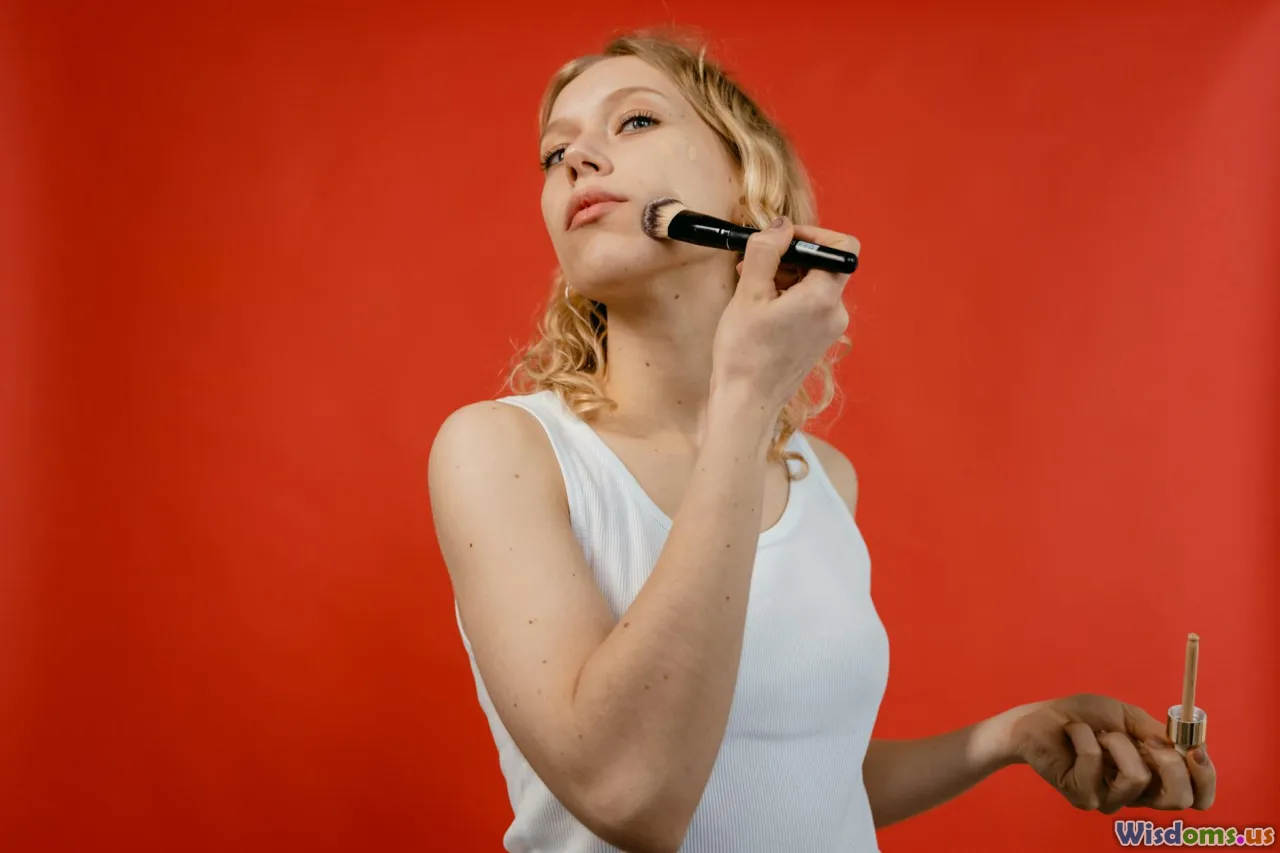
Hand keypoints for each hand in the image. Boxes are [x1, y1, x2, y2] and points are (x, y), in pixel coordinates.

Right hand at [711, 216, 857, 414]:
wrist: (747, 402)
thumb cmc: (745, 352)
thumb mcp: (749, 293)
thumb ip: (766, 251)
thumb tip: (780, 225)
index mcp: (823, 297)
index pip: (841, 247)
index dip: (814, 234)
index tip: (782, 239)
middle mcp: (835, 312)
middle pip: (824, 265)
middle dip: (790, 257)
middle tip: (755, 264)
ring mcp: (830, 329)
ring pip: (815, 285)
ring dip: (785, 277)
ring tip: (751, 288)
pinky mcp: (819, 340)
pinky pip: (810, 305)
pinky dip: (789, 297)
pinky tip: (760, 308)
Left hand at [1008, 694, 1215, 813]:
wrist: (1041, 717)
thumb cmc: (1085, 717)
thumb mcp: (1127, 717)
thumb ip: (1157, 732)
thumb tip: (1185, 745)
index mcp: (1155, 778)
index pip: (1196, 797)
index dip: (1205, 779)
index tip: (1197, 751)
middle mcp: (1135, 796)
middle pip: (1177, 800)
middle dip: (1171, 765)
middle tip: (1150, 741)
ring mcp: (1109, 800)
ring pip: (1137, 777)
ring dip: (1117, 742)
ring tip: (1098, 733)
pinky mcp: (1082, 796)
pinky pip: (1095, 761)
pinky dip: (1084, 736)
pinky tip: (1072, 734)